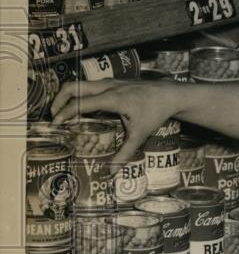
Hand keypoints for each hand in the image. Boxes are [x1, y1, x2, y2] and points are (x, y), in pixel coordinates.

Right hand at [51, 78, 179, 163]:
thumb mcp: (139, 135)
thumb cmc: (155, 113)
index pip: (80, 103)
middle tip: (54, 117)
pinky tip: (80, 109)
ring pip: (80, 83)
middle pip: (73, 86)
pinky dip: (79, 94)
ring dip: (67, 96)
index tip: (56, 125)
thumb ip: (125, 153)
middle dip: (58, 100)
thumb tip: (113, 172)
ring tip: (62, 113)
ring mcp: (110, 82)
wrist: (170, 94)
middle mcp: (107, 87)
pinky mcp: (113, 82)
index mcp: (112, 99)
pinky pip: (89, 85)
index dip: (64, 113)